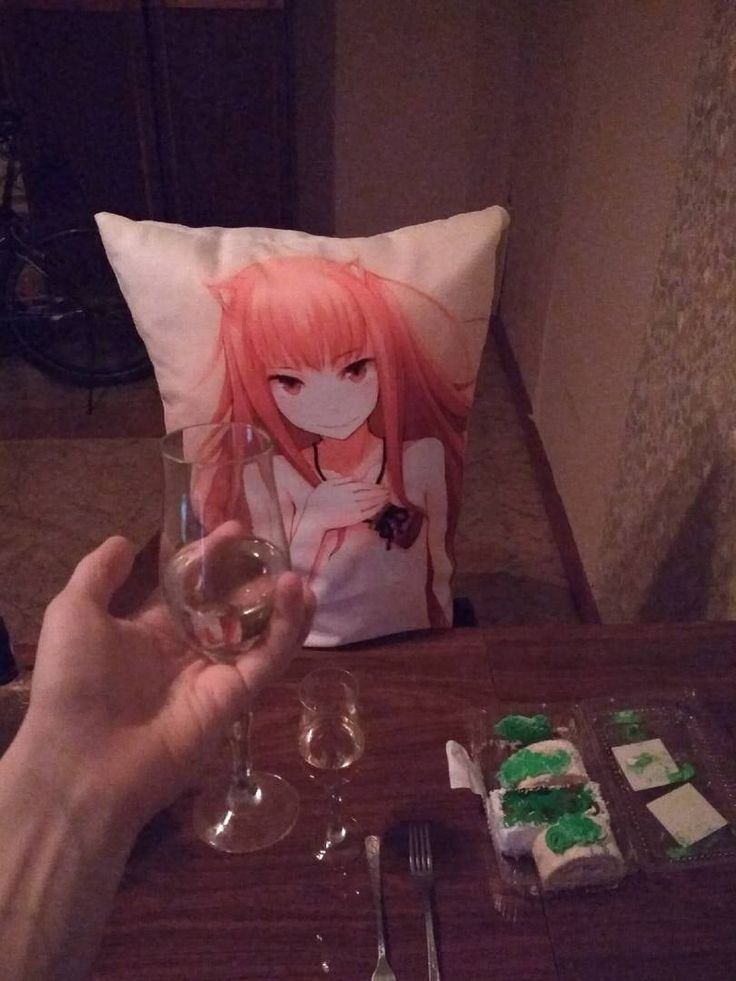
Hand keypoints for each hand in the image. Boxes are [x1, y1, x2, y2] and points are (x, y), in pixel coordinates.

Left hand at [14, 536, 313, 830]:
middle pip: (232, 608)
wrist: (83, 759)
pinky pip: (270, 658)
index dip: (214, 560)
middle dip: (253, 578)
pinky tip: (296, 593)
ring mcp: (215, 675)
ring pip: (260, 633)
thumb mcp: (74, 612)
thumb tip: (125, 541)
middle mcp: (188, 652)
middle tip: (270, 548)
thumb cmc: (74, 681)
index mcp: (153, 633)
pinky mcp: (237, 696)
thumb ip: (99, 573)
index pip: (194, 589)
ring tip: (294, 572)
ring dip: (281, 602)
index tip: (233, 530)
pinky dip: (288, 626)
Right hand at [304, 477, 389, 530]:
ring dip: (381, 499)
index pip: (364, 485)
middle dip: (380, 491)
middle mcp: (353, 496)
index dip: (374, 486)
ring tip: (387, 497)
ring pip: (372, 501)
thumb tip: (353, 477)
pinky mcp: (356, 517)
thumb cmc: (318, 500)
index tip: (381, 486)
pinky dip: (377, 508)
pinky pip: (370, 511)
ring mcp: (356, 507)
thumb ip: (341, 480)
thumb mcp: (327, 484)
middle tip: (388, 491)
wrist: (315, 517)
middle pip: (370, 492)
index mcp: (347, 487)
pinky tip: (382, 506)